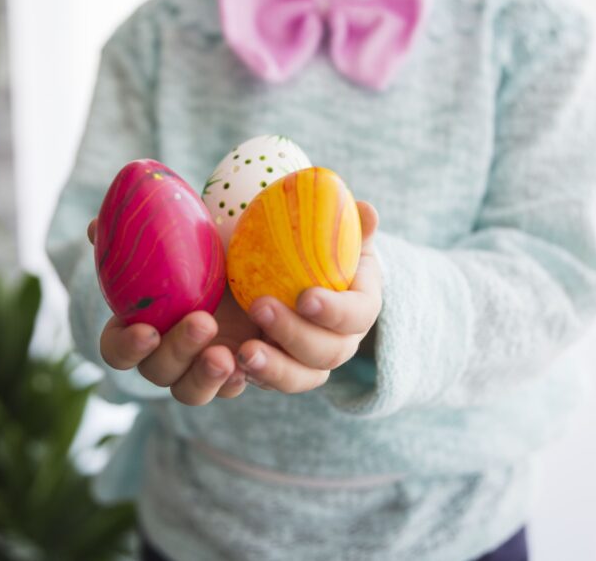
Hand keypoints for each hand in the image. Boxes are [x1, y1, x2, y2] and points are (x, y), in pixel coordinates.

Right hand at [88, 219, 256, 405]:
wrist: (257, 263)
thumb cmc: (208, 251)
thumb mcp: (182, 236)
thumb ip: (138, 235)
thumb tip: (94, 226)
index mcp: (140, 327)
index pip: (116, 349)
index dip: (126, 346)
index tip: (146, 331)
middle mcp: (165, 355)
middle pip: (157, 370)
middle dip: (178, 350)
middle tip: (204, 322)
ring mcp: (197, 371)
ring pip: (190, 392)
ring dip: (203, 377)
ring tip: (224, 356)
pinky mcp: (232, 375)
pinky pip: (229, 388)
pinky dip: (235, 380)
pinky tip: (249, 361)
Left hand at [234, 201, 382, 392]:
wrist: (291, 275)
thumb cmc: (316, 252)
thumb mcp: (332, 235)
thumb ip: (348, 225)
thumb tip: (367, 210)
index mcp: (359, 307)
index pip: (358, 315)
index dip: (335, 311)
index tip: (306, 297)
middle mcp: (340, 342)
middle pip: (328, 353)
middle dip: (294, 335)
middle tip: (260, 308)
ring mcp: (310, 363)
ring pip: (301, 378)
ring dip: (273, 368)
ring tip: (242, 351)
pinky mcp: (281, 373)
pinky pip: (270, 384)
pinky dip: (251, 376)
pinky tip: (228, 361)